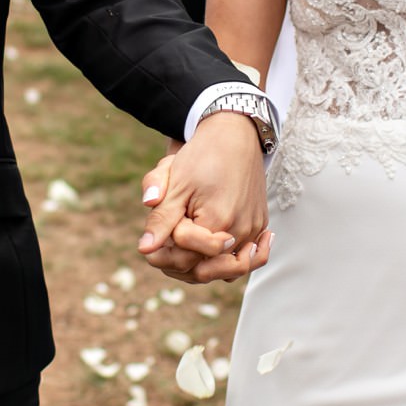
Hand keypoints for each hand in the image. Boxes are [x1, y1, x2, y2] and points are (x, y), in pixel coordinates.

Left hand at [138, 116, 270, 284]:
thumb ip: (161, 219)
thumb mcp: (175, 185)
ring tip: (182, 256)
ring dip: (203, 267)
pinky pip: (245, 257)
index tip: (150, 240)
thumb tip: (145, 249)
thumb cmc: (202, 156)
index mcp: (218, 223)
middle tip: (161, 253)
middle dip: (179, 265)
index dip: (163, 254)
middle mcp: (240, 231)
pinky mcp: (260, 225)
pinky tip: (210, 255)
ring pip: (227, 269)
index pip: (185, 259)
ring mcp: (253, 229)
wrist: (235, 135)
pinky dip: (228, 261)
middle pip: (206, 270)